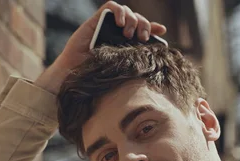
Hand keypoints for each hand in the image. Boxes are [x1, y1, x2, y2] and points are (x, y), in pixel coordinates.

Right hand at [35, 1, 166, 93]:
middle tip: (144, 37)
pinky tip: (121, 24)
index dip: (153, 27)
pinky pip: (111, 7)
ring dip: (133, 19)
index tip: (162, 30)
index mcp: (126, 42)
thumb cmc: (99, 73)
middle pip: (137, 19)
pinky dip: (119, 12)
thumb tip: (157, 49)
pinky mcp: (96, 20)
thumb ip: (137, 55)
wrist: (77, 73)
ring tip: (130, 34)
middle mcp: (117, 32)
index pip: (143, 29)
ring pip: (126, 11)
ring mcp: (107, 25)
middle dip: (144, 25)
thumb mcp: (124, 64)